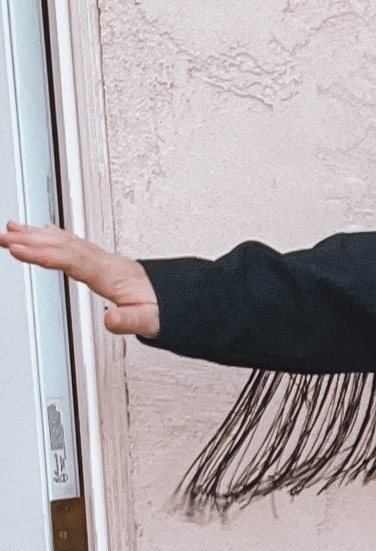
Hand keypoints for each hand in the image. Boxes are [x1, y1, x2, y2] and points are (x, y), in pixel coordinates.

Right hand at [0, 220, 159, 337]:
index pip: (72, 260)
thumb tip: (110, 319)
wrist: (182, 298)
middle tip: (1, 235)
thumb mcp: (151, 321)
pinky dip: (52, 236)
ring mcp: (103, 259)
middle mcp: (106, 262)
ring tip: (10, 228)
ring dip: (37, 234)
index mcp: (112, 275)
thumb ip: (130, 321)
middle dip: (31, 239)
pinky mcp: (101, 261)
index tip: (18, 247)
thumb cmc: (166, 309)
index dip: (44, 253)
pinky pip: (71, 243)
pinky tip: (40, 232)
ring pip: (66, 241)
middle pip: (63, 245)